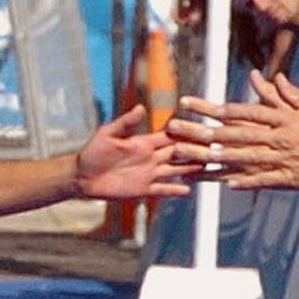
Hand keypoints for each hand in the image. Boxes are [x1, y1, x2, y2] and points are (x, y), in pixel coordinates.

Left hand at [72, 105, 198, 200]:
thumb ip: (125, 123)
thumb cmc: (92, 152)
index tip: (202, 126)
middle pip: (178, 153)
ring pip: (175, 170)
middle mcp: (150, 158)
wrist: (83, 177)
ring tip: (208, 166)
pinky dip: (174, 190)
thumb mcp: (107, 134)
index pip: (169, 136)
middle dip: (195, 150)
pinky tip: (188, 189)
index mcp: (144, 143)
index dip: (185, 132)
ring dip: (191, 168)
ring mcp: (149, 174)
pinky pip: (162, 189)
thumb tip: (141, 108)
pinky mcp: (143, 189)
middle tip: (215, 146)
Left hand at [166, 70, 298, 191]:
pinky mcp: (289, 179)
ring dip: (211, 159)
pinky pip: (264, 180)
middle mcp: (276, 136)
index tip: (186, 104)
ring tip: (185, 159)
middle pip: (231, 134)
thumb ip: (279, 93)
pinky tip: (225, 183)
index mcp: (278, 117)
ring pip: (240, 158)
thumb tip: (258, 76)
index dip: (209, 108)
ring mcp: (281, 158)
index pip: (237, 111)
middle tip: (172, 129)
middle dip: (199, 132)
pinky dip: (246, 181)